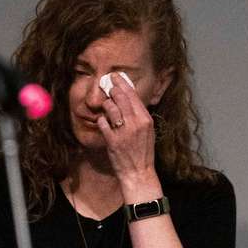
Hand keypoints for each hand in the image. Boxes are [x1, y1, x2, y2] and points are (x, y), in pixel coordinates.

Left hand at [96, 73, 157, 190]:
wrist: (138, 171)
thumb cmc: (142, 151)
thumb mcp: (147, 130)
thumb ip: (139, 115)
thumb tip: (130, 100)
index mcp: (145, 119)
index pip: (133, 95)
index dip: (123, 84)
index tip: (116, 77)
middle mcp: (135, 123)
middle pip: (120, 98)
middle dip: (112, 90)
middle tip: (107, 86)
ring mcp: (123, 131)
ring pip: (110, 108)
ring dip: (106, 105)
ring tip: (106, 106)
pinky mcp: (112, 140)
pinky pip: (102, 122)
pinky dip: (101, 120)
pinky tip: (103, 122)